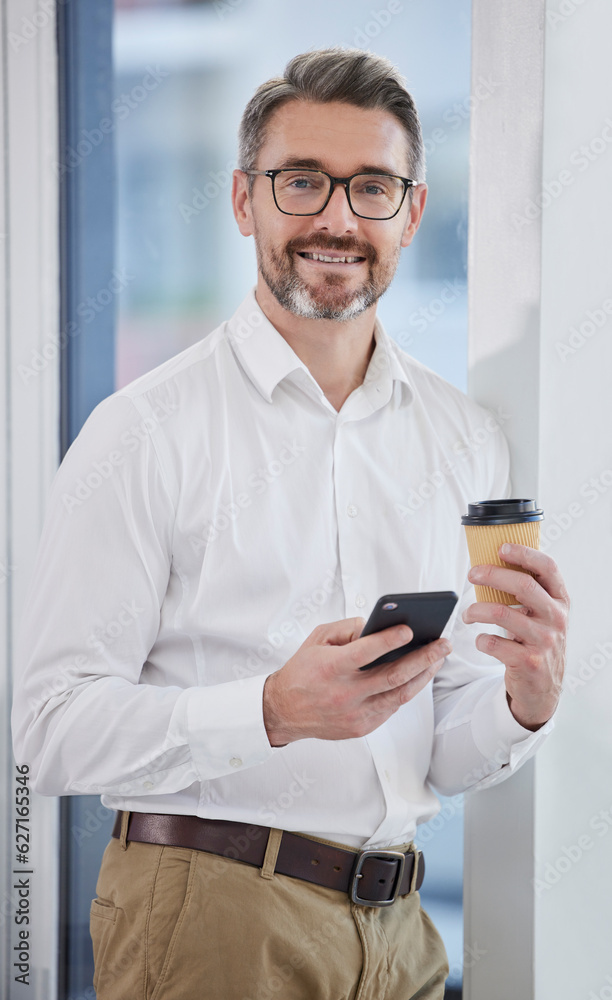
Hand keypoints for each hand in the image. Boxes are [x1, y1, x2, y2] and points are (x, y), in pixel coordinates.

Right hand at [263, 618, 451, 745]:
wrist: (283, 711)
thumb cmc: (302, 670)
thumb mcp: (317, 639)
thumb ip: (347, 629)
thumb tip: (378, 626)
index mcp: (331, 667)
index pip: (366, 651)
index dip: (390, 640)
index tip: (411, 629)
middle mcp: (345, 693)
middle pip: (393, 675)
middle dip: (424, 658)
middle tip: (443, 644)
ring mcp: (355, 714)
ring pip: (399, 695)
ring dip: (423, 676)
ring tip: (438, 659)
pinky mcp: (361, 727)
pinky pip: (391, 707)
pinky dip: (406, 690)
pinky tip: (418, 676)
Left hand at [462, 543, 569, 729]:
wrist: (543, 688)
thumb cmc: (536, 641)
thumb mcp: (543, 615)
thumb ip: (529, 592)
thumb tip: (493, 562)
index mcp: (560, 601)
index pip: (548, 568)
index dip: (525, 553)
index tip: (501, 548)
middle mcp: (556, 619)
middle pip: (522, 585)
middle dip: (492, 574)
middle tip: (472, 574)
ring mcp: (544, 641)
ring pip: (501, 613)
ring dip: (476, 610)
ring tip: (468, 614)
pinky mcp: (529, 662)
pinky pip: (494, 642)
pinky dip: (480, 639)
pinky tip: (480, 639)